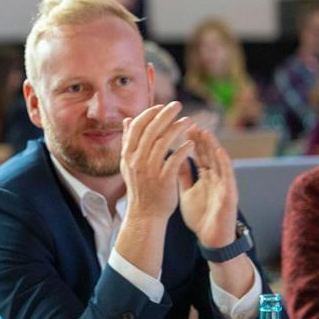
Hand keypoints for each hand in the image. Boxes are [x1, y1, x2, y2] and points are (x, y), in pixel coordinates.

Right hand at [120, 102, 192, 222]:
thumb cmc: (140, 187)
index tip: (161, 106)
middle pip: (151, 131)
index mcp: (127, 155)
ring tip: (188, 120)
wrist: (144, 214)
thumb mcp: (128, 163)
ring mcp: (149, 170)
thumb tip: (127, 120)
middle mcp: (136, 160)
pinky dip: (183, 149)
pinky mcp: (163, 179)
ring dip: (176, 128)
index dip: (149, 114)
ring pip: (163, 142)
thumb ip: (129, 141)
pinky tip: (190, 143)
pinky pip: (174, 160)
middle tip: (177, 105)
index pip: (137, 127)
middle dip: (165, 115)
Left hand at [177, 126, 238, 247]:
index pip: (198, 154)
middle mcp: (216, 177)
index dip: (190, 141)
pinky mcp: (230, 193)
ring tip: (204, 131)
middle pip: (208, 154)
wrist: (211, 238)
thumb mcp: (186, 192)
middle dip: (200, 138)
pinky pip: (228, 176)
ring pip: (219, 161)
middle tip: (190, 123)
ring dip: (212, 146)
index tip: (180, 127)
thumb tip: (175, 158)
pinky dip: (223, 163)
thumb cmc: (200, 216)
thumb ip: (183, 176)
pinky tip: (218, 151)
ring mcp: (224, 184)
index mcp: (205, 177)